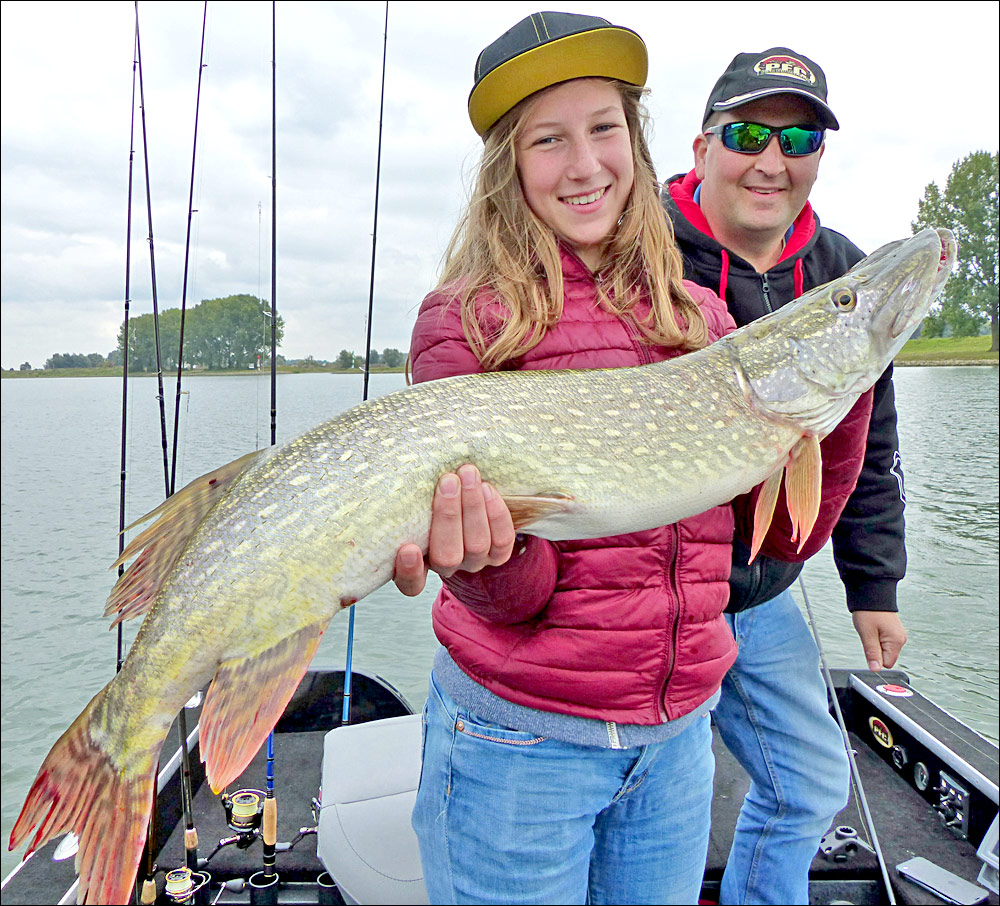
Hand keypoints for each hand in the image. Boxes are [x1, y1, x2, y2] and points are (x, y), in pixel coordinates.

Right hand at [392, 464, 515, 596]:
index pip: (410, 583)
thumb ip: (403, 501)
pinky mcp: (497, 553)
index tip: (408, 549)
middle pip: (447, 556)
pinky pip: (502, 540)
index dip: (409, 570)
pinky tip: (487, 488)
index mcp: (416, 566)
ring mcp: (473, 561)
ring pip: (477, 545)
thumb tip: (395, 470)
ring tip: (469, 475)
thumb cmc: (425, 501)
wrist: (464, 503)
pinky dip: (496, 513)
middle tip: (448, 481)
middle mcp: (445, 566)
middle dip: (448, 516)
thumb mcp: (411, 505)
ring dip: (473, 506)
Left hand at [852, 611, 907, 670]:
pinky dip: (876, 637)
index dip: (875, 657)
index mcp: (896, 641)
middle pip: (886, 657)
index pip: (887, 663)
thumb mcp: (867, 634)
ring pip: (884, 650)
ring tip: (871, 629)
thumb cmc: (869, 611)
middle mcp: (900, 639)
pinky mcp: (893, 631)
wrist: (871, 593)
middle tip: (869, 634)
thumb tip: (875, 669)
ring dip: (875, 643)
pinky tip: (873, 627)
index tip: (869, 644)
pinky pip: (884, 642)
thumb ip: (872, 653)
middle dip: (875, 650)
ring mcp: (898, 635)